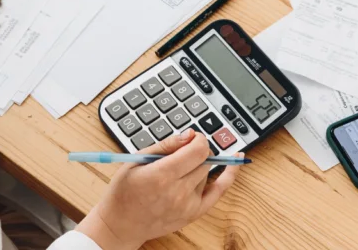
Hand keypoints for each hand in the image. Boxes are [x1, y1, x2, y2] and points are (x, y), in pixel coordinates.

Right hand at [75, 129, 241, 249]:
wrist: (121, 224)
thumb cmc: (124, 192)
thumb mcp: (136, 160)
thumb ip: (165, 145)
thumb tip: (189, 134)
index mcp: (162, 175)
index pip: (197, 150)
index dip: (197, 139)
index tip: (191, 137)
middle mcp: (178, 191)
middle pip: (204, 160)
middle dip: (198, 150)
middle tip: (184, 150)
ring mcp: (188, 205)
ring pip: (208, 173)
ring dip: (199, 165)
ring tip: (179, 169)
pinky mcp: (194, 214)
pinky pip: (219, 192)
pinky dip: (229, 176)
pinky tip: (236, 161)